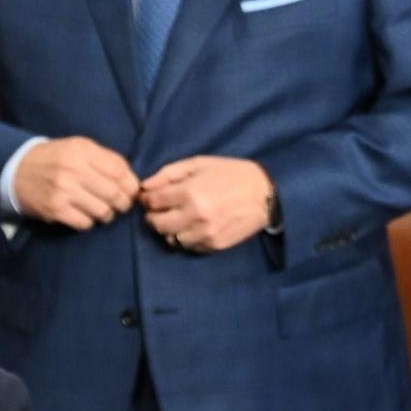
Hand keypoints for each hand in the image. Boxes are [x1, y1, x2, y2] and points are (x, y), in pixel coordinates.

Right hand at [13, 136, 140, 230]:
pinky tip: (83, 215)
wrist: (15, 169)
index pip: (120, 171)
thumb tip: (131, 179)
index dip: (131, 185)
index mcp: (82, 150)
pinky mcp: (55, 209)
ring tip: (102, 210)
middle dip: (123, 203)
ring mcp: (64, 190)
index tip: (130, 191)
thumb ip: (104, 159)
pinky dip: (89, 222)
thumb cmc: (53, 159)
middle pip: (114, 194)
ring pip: (103, 211)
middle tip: (120, 205)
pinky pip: (85, 223)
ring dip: (107, 215)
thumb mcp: (77, 148)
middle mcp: (74, 169)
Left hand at [139, 155, 274, 253]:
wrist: (264, 194)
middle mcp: (195, 216)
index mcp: (189, 192)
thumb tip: (145, 187)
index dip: (147, 199)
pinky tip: (194, 227)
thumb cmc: (230, 174)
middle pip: (158, 224)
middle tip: (160, 211)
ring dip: (170, 230)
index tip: (150, 198)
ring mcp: (205, 233)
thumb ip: (169, 174)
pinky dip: (186, 238)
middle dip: (154, 217)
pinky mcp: (215, 245)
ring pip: (171, 239)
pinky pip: (190, 247)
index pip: (152, 202)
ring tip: (179, 219)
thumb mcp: (199, 164)